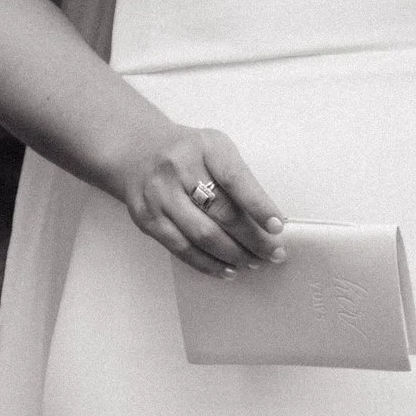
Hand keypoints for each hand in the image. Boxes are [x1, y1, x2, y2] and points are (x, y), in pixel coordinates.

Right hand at [120, 125, 285, 276]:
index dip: (259, 205)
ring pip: (201, 235)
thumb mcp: (215, 148)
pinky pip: (181, 248)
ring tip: (254, 262)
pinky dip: (207, 263)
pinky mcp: (147, 219)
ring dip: (232, 254)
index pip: (236, 179)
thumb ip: (238, 177)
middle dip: (252, 238)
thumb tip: (266, 217)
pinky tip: (226, 269)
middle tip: (273, 252)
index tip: (278, 226)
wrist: (137, 153)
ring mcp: (160, 196)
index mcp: (205, 147)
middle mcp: (178, 169)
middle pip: (221, 212)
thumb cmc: (188, 152)